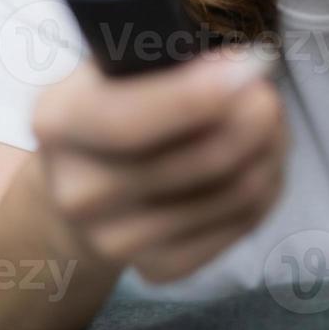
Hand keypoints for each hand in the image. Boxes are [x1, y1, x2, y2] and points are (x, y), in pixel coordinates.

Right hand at [29, 48, 286, 283]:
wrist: (85, 182)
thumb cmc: (116, 104)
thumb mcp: (119, 64)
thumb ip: (166, 61)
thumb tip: (241, 71)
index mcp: (58, 122)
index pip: (127, 120)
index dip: (193, 97)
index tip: (249, 68)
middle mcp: (78, 191)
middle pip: (197, 160)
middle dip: (254, 120)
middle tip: (270, 93)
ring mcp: (115, 240)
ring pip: (233, 194)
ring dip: (268, 152)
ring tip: (270, 124)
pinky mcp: (159, 268)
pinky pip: (239, 226)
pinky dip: (264, 188)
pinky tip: (257, 163)